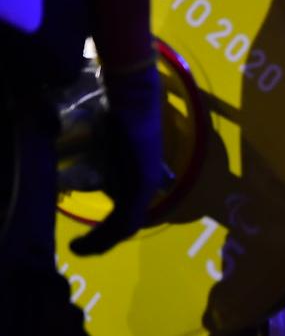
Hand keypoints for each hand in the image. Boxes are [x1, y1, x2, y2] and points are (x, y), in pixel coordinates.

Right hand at [70, 63, 164, 255]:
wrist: (131, 97)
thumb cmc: (116, 113)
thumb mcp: (105, 144)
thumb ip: (98, 160)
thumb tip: (74, 164)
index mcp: (140, 177)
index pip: (129, 214)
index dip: (109, 230)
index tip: (87, 239)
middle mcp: (147, 184)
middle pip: (126, 225)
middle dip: (102, 241)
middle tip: (78, 249)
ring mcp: (147, 185)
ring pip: (124, 227)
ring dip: (100, 242)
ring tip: (77, 249)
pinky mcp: (142, 184)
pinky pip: (124, 220)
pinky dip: (103, 235)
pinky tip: (82, 242)